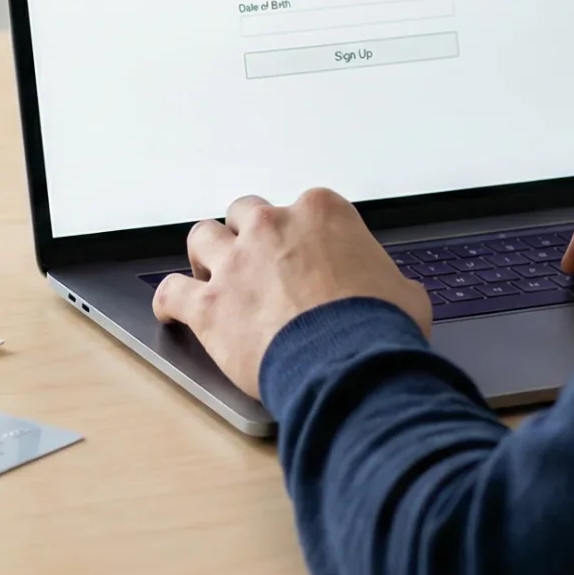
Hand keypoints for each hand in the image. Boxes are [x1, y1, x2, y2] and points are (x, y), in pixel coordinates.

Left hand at [151, 189, 432, 399]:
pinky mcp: (208, 304)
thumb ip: (385, 280)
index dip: (302, 236)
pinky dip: (169, 300)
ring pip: (202, 238)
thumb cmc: (378, 328)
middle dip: (249, 234)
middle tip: (255, 260)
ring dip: (206, 254)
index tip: (305, 255)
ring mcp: (235, 263)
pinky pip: (171, 292)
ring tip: (210, 273)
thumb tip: (392, 293)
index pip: (303, 208)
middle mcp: (272, 228)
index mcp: (321, 214)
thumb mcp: (404, 293)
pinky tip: (170, 308)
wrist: (350, 365)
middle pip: (246, 213)